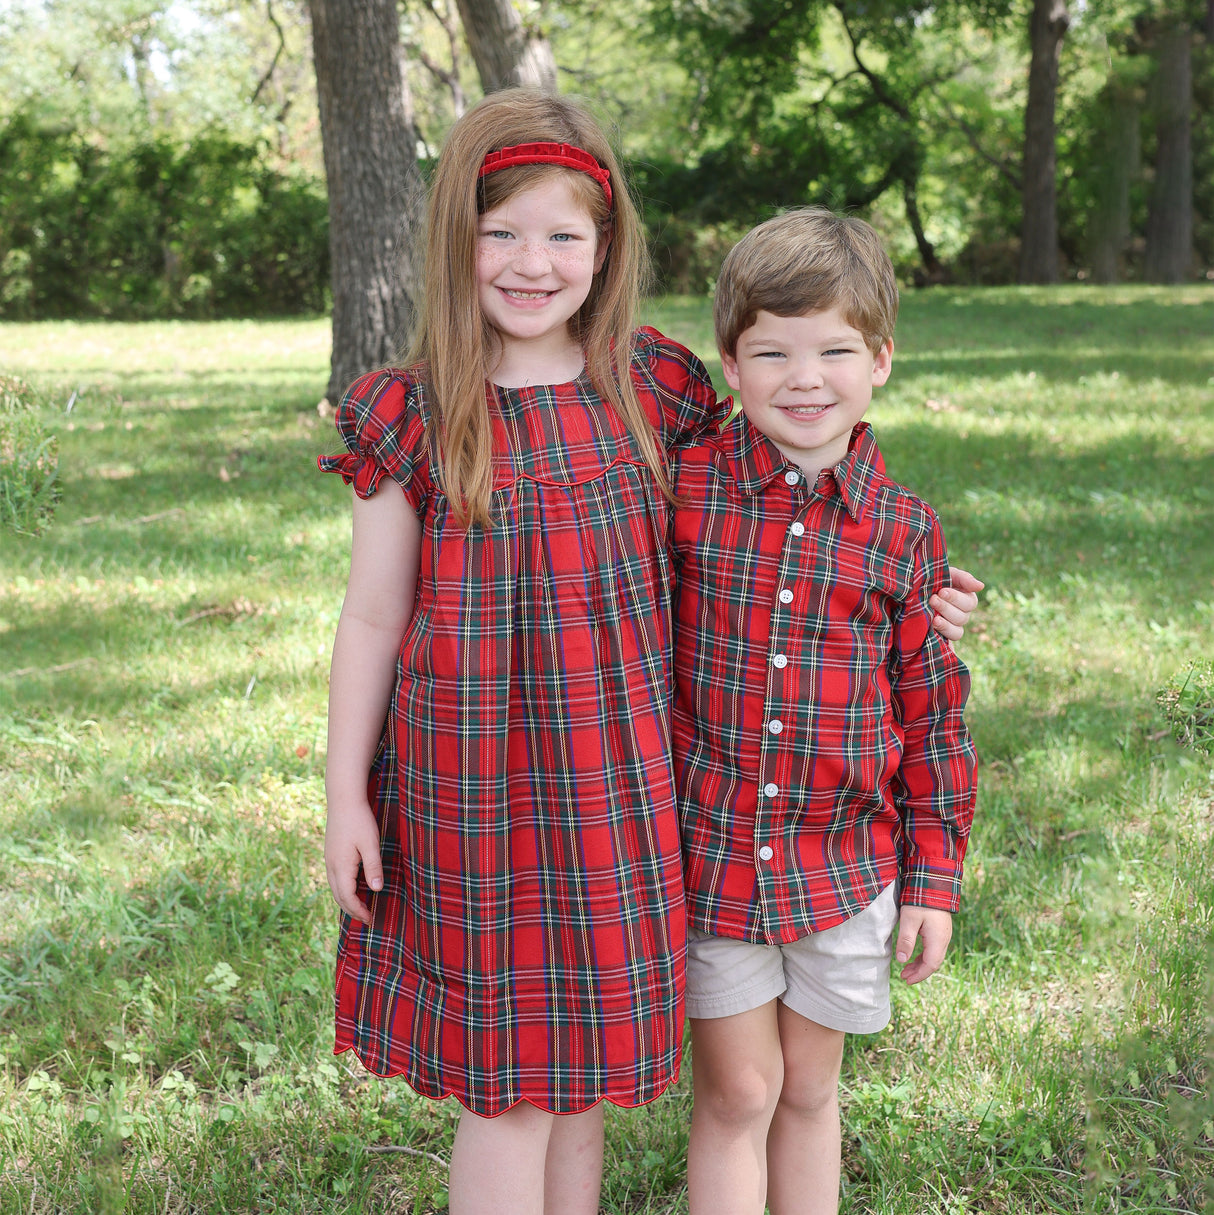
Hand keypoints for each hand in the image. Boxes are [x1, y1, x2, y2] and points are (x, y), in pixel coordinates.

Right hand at [325, 798, 383, 924]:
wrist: (343, 799)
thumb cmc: (359, 820)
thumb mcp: (370, 843)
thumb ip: (373, 866)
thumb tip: (376, 890)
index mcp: (341, 866)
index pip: (348, 897)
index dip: (359, 910)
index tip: (370, 919)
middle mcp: (331, 866)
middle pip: (339, 896)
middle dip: (352, 910)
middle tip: (366, 919)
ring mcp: (329, 859)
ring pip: (335, 888)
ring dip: (346, 901)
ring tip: (360, 907)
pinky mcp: (331, 853)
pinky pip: (335, 878)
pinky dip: (343, 889)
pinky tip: (353, 887)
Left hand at [895, 906, 952, 984]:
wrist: (933, 883)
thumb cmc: (920, 901)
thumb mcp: (909, 919)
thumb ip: (906, 940)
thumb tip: (902, 960)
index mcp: (938, 940)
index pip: (930, 965)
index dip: (919, 975)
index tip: (906, 980)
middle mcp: (944, 939)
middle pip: (933, 963)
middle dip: (919, 972)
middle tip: (904, 977)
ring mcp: (943, 934)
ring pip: (934, 956)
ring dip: (920, 964)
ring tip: (906, 969)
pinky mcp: (940, 930)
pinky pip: (934, 948)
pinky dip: (924, 955)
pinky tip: (914, 956)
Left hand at [930, 567, 983, 641]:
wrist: (912, 591)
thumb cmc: (933, 580)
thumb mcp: (948, 574)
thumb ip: (963, 578)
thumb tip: (981, 586)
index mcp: (967, 600)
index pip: (969, 603)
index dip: (956, 598)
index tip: (941, 591)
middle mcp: (962, 615)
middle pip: (962, 618)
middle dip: (946, 608)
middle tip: (932, 600)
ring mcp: (952, 627)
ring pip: (957, 632)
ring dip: (945, 625)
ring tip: (934, 619)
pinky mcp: (941, 637)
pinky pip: (949, 643)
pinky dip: (943, 637)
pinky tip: (934, 629)